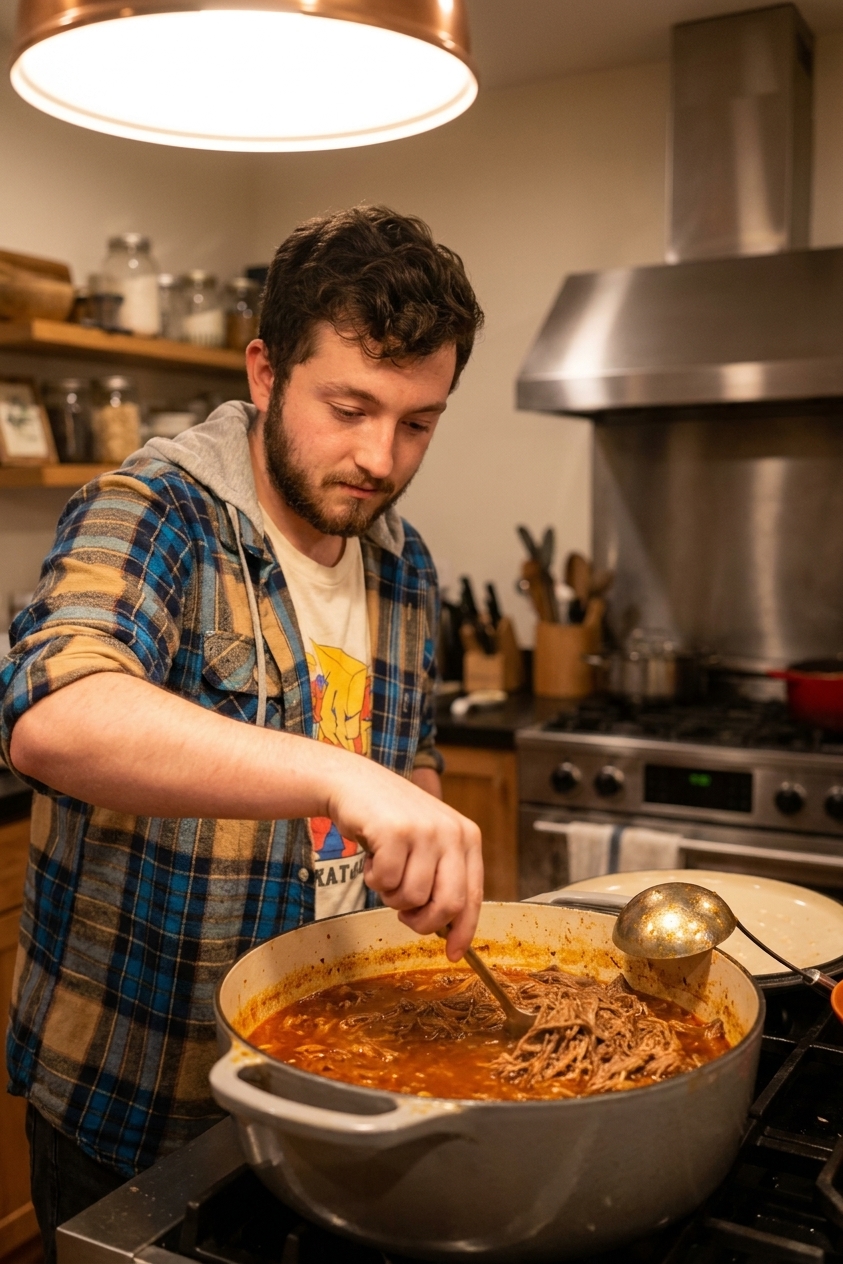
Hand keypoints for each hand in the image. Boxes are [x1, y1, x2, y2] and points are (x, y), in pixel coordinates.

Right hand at [327, 758, 482, 960]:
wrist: (355, 783)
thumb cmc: (391, 820)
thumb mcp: (429, 843)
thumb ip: (443, 877)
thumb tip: (449, 928)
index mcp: (468, 836)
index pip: (474, 895)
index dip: (463, 930)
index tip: (453, 953)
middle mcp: (452, 832)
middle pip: (448, 904)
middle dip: (423, 922)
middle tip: (405, 915)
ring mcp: (424, 830)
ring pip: (412, 897)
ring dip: (391, 895)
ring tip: (385, 870)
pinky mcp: (395, 831)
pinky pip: (386, 882)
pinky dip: (374, 879)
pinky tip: (372, 857)